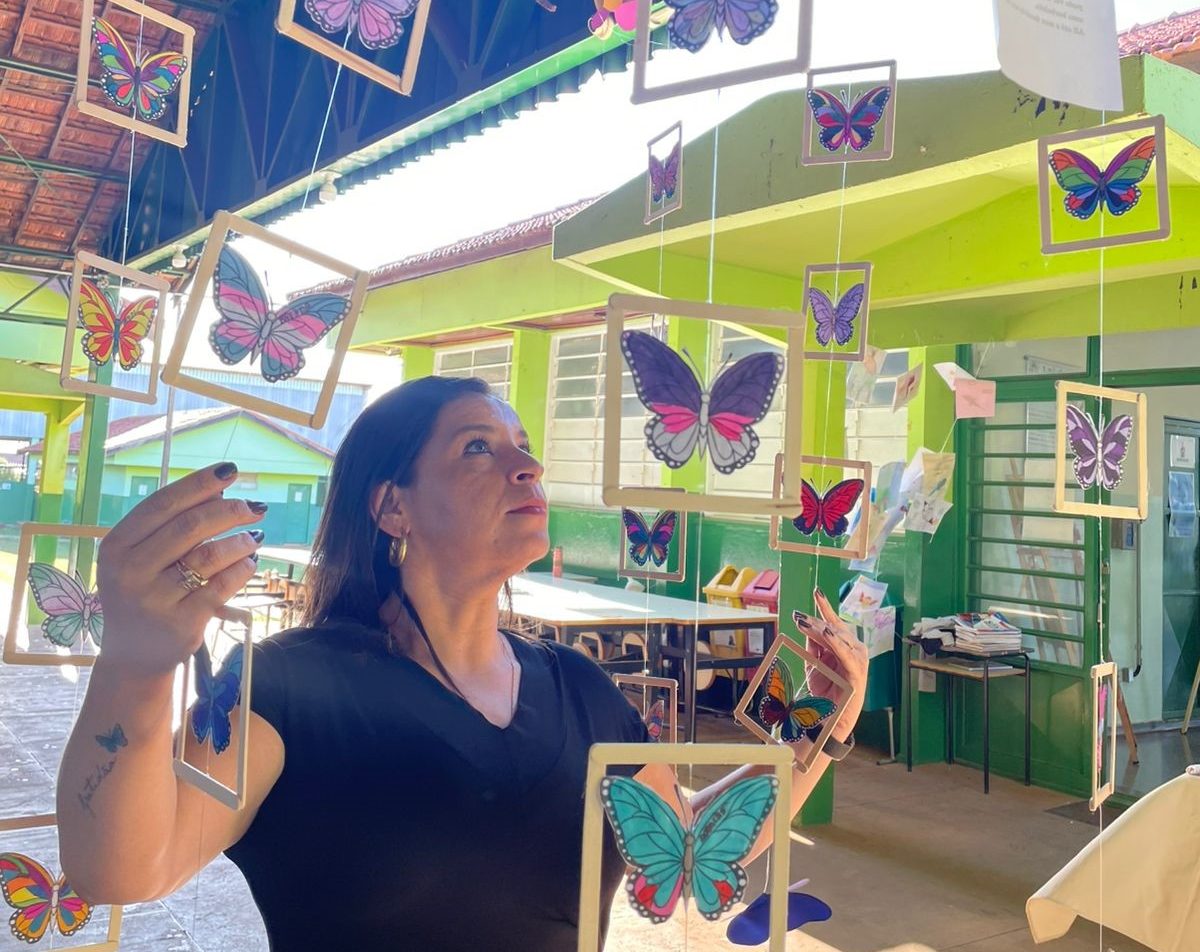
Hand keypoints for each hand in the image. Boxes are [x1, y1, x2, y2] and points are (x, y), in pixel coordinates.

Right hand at [94, 462, 264, 678]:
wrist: (134, 657)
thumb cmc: (143, 593)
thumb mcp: (141, 558)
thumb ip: (172, 524)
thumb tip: (221, 489)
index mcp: (116, 546)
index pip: (163, 504)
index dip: (199, 484)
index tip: (230, 470)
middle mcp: (130, 571)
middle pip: (190, 526)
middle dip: (230, 510)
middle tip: (255, 507)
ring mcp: (155, 600)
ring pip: (210, 556)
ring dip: (240, 540)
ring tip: (254, 536)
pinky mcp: (182, 623)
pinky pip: (223, 585)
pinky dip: (243, 568)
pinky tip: (250, 561)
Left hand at [792, 588, 868, 736]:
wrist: (828, 721)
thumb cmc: (823, 694)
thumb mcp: (814, 665)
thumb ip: (813, 646)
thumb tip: (806, 625)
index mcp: (844, 647)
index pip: (834, 623)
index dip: (825, 608)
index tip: (817, 592)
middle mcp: (854, 651)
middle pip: (835, 629)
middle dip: (817, 620)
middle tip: (798, 616)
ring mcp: (858, 662)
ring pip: (840, 639)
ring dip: (821, 629)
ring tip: (805, 622)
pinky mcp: (858, 675)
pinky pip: (847, 656)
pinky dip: (837, 644)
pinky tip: (828, 634)